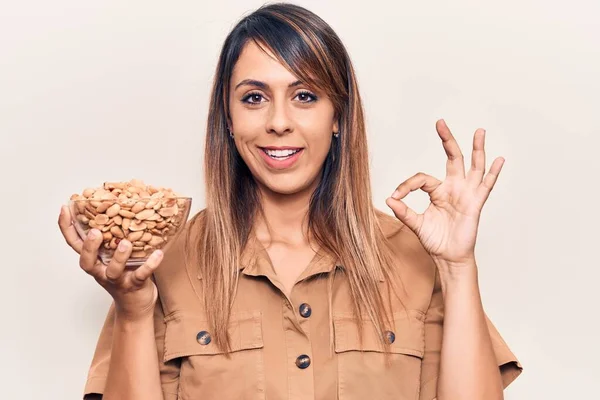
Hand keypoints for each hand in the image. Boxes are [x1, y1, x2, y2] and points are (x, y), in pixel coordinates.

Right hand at [58, 205, 162, 320]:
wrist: (136, 305)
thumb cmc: (126, 273)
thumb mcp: (115, 254)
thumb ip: (115, 235)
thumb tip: (123, 203)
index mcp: (95, 260)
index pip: (75, 244)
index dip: (67, 228)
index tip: (65, 209)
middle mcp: (102, 271)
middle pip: (87, 262)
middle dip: (89, 247)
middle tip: (95, 232)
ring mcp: (117, 280)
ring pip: (113, 271)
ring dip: (119, 257)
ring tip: (126, 243)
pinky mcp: (134, 286)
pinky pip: (141, 275)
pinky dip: (150, 265)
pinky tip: (158, 254)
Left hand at [385, 119, 503, 264]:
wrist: (448, 257)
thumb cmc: (435, 240)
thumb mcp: (416, 224)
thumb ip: (404, 212)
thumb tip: (388, 199)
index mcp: (437, 191)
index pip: (422, 178)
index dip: (407, 185)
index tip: (396, 197)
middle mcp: (453, 188)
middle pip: (452, 158)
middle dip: (447, 140)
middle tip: (440, 123)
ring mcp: (466, 194)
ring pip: (473, 167)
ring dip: (476, 149)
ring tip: (479, 131)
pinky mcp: (475, 204)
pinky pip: (486, 186)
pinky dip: (493, 173)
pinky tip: (499, 159)